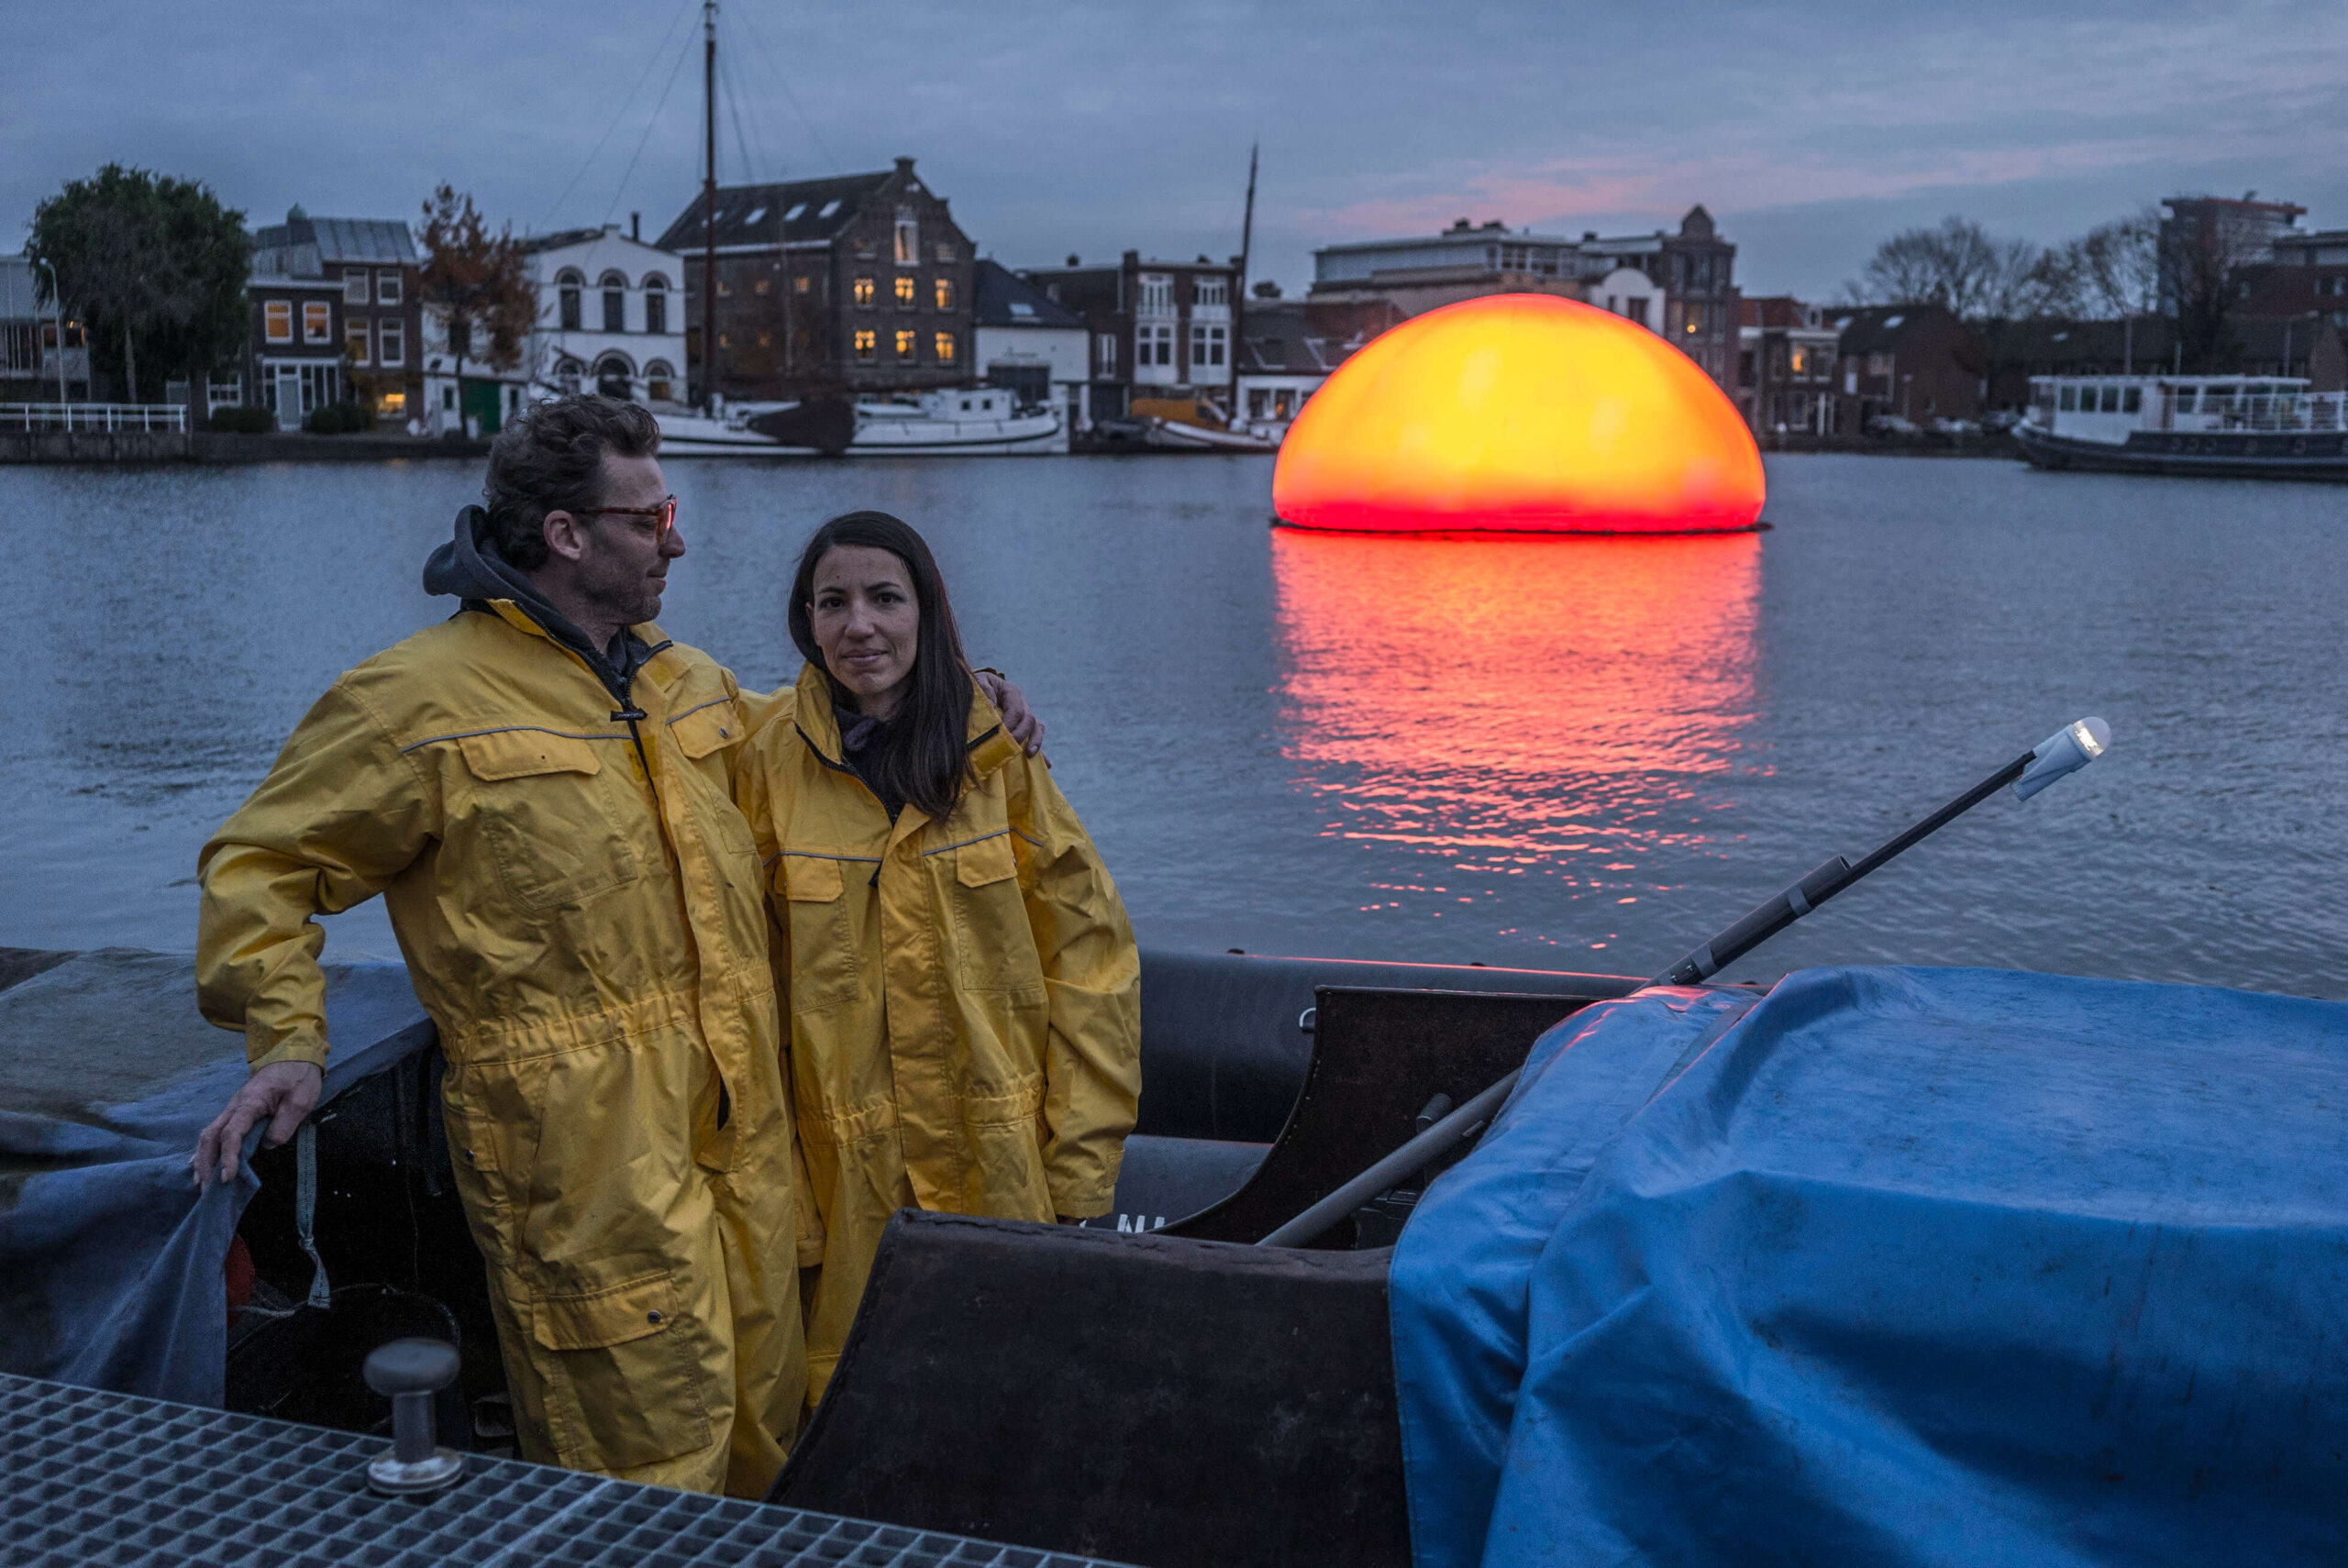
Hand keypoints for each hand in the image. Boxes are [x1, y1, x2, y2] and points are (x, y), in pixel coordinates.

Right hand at [192, 1061, 322, 1186]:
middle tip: (206, 1190)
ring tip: (201, 1184)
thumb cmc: (299, 1077)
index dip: (228, 1157)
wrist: (296, 1056)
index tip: (227, 1178)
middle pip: (211, 1136)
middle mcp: (235, 1106)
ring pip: (209, 1135)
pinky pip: (217, 1132)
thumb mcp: (301, 1102)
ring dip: (204, 1159)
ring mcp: (233, 1109)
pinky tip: (201, 1166)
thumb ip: (283, 1126)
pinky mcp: (237, 1112)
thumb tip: (266, 1145)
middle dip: (206, 1164)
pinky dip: (208, 1150)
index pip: (231, 1133)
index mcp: (250, 1102)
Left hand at [976, 671, 1044, 757]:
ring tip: (1029, 754)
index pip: (1016, 710)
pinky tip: (1046, 764)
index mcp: (1011, 692)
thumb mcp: (977, 681)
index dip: (1010, 723)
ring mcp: (1024, 716)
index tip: (1001, 734)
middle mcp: (1021, 703)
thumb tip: (992, 704)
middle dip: (1020, 735)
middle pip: (1028, 720)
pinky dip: (1041, 752)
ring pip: (1036, 728)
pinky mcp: (1023, 728)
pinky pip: (1034, 739)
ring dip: (1035, 742)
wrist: (974, 691)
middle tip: (1009, 747)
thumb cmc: (974, 686)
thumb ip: (984, 688)